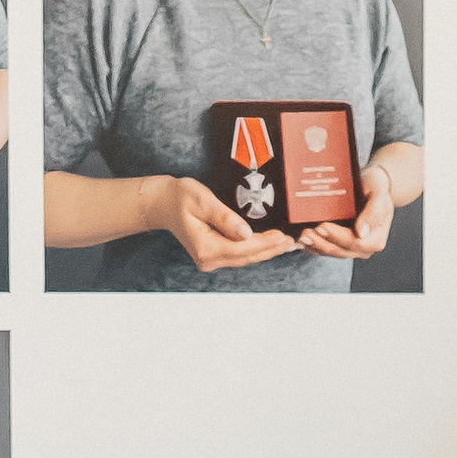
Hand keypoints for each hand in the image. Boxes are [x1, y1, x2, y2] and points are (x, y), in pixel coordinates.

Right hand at [143, 174, 295, 272]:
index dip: (266, 243)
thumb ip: (225, 217)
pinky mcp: (213, 256)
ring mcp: (210, 260)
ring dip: (266, 251)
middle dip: (271, 250)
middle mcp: (208, 260)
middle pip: (247, 257)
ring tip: (287, 244)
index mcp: (206, 248)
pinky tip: (270, 245)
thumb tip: (247, 234)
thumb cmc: (180, 197)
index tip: (283, 236)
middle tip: (293, 241)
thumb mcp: (202, 201)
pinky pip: (239, 255)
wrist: (162, 203)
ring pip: (245, 258)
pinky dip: (256, 250)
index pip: (243, 249)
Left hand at [297, 162, 394, 260]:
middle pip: (340, 250)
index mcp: (375, 239)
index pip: (354, 242)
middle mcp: (364, 248)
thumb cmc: (376, 188)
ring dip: (315, 245)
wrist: (372, 186)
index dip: (337, 236)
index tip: (322, 226)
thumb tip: (361, 232)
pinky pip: (325, 250)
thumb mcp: (379, 195)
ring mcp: (352, 249)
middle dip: (321, 242)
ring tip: (301, 236)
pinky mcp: (341, 245)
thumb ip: (373, 213)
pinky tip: (302, 242)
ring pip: (331, 252)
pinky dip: (313, 247)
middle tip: (306, 232)